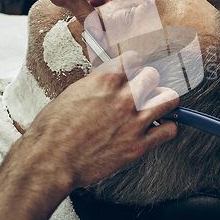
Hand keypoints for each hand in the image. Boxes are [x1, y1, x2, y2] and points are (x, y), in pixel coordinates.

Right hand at [22, 63, 178, 189]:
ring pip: (169, 99)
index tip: (131, 72)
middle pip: (153, 75)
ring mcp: (133, 121)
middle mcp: (123, 97)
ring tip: (155, 107)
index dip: (132, 66)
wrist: (49, 161)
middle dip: (147, 82)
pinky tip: (158, 128)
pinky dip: (167, 127)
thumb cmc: (53, 130)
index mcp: (105, 80)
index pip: (134, 58)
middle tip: (142, 92)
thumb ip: (98, 84)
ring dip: (163, 101)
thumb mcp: (73, 93)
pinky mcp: (138, 145)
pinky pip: (169, 130)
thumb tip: (112, 81)